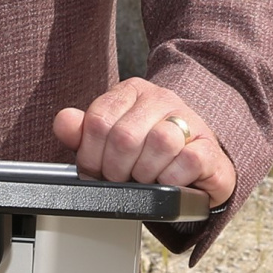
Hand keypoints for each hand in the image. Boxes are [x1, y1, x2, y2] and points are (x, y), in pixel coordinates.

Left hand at [53, 77, 235, 206]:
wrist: (194, 167)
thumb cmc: (146, 155)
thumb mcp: (109, 142)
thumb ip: (82, 132)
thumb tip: (63, 121)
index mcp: (131, 91)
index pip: (98, 120)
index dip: (91, 155)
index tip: (96, 169)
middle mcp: (161, 98)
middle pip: (124, 136)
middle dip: (116, 169)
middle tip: (120, 179)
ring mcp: (188, 119)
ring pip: (159, 143)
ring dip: (145, 173)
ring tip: (145, 179)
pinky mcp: (209, 146)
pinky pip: (187, 161)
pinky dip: (172, 179)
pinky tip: (168, 180)